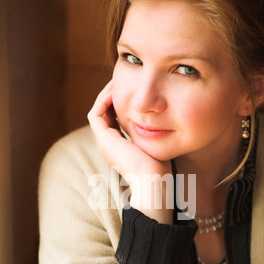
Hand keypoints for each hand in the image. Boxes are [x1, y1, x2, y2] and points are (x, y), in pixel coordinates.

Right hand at [88, 81, 173, 223]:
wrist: (153, 183)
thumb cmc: (160, 170)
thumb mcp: (157, 146)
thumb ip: (155, 134)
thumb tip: (167, 121)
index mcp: (118, 147)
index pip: (113, 119)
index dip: (120, 103)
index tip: (132, 89)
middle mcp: (108, 145)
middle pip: (104, 114)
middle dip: (112, 96)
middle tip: (123, 80)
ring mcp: (104, 143)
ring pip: (98, 112)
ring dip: (106, 95)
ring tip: (118, 81)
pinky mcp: (105, 140)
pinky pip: (96, 114)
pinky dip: (104, 101)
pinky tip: (117, 90)